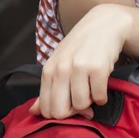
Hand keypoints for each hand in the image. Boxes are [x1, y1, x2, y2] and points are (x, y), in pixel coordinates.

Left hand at [29, 4, 132, 119]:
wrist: (105, 23)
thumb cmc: (81, 45)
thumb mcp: (60, 62)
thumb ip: (47, 88)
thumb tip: (33, 112)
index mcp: (49, 69)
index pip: (46, 109)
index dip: (59, 114)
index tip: (70, 104)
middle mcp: (61, 68)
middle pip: (61, 111)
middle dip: (73, 111)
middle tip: (82, 99)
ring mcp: (79, 67)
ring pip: (81, 105)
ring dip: (90, 101)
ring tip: (92, 86)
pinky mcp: (98, 68)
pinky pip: (99, 98)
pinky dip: (102, 96)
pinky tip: (102, 83)